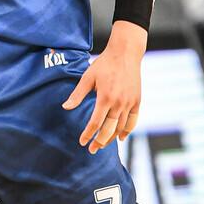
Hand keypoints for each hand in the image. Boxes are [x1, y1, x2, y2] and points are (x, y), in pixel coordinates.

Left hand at [62, 21, 144, 152]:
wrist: (125, 53)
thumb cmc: (104, 64)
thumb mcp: (88, 77)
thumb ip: (77, 94)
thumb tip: (65, 107)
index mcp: (105, 97)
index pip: (95, 123)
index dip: (88, 134)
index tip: (82, 142)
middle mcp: (118, 103)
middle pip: (109, 129)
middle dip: (99, 142)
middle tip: (92, 149)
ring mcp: (129, 102)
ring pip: (121, 127)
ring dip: (112, 138)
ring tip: (103, 144)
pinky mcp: (137, 101)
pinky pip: (133, 120)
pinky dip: (128, 130)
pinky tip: (121, 137)